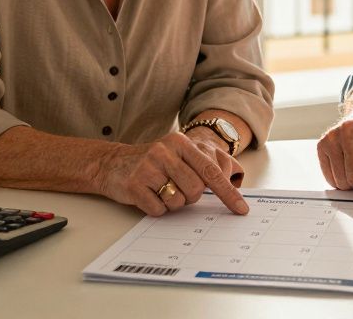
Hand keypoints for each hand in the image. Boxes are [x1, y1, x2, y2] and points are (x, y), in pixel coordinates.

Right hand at [94, 132, 247, 216]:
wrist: (111, 164)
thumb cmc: (152, 163)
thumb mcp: (177, 155)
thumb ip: (201, 167)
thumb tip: (230, 189)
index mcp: (181, 142)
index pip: (211, 170)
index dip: (228, 192)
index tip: (241, 209)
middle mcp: (165, 151)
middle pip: (196, 189)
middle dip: (190, 196)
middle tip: (175, 188)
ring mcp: (149, 167)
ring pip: (178, 201)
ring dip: (172, 203)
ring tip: (159, 189)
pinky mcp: (135, 185)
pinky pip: (159, 209)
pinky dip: (156, 208)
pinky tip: (147, 195)